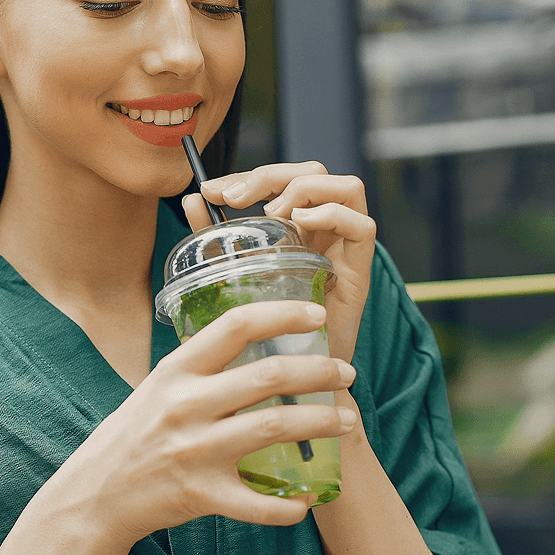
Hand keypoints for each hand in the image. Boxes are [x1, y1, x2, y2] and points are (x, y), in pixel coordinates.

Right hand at [55, 300, 357, 549]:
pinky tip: (309, 498)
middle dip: (320, 371)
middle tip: (346, 374)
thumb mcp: (159, 387)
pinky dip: (290, 503)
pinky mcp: (201, 495)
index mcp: (176, 371)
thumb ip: (202, 368)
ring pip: (276, 427)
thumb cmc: (133, 435)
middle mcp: (186, 405)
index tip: (318, 314)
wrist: (95, 495)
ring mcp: (194, 451)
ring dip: (321, 422)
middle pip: (270, 375)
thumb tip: (260, 343)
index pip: (236, 325)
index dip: (283, 314)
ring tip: (347, 421)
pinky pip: (259, 501)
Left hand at [183, 162, 374, 362]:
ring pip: (348, 188)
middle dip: (272, 175)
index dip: (249, 175)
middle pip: (315, 173)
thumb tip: (191, 200)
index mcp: (298, 229)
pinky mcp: (359, 275)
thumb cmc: (264, 329)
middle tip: (234, 198)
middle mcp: (325, 234)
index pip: (284, 179)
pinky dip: (331, 214)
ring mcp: (344, 252)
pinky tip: (300, 225)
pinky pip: (363, 226)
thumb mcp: (234, 273)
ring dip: (304, 190)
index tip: (211, 190)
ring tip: (272, 214)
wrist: (292, 382)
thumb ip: (215, 237)